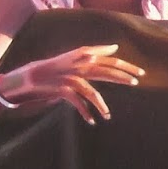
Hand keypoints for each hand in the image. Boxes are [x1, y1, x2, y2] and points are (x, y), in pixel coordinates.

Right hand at [0, 43, 145, 124]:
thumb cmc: (53, 67)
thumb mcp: (73, 56)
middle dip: (123, 77)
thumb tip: (114, 47)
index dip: (126, 66)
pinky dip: (86, 113)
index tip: (140, 72)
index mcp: (82, 56)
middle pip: (106, 71)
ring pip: (93, 93)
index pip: (109, 60)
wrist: (28, 76)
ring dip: (102, 106)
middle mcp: (78, 66)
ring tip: (107, 115)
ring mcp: (71, 78)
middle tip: (136, 83)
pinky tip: (92, 121)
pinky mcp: (62, 90)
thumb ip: (94, 52)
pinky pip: (79, 104)